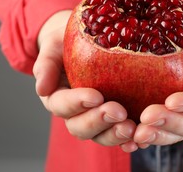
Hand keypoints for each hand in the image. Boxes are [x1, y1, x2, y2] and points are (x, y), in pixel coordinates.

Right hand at [33, 10, 137, 151]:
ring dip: (115, 134)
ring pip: (100, 135)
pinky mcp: (114, 120)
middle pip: (80, 127)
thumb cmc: (67, 42)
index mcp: (57, 97)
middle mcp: (75, 113)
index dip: (77, 103)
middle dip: (99, 121)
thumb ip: (47, 64)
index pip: (62, 105)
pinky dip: (129, 141)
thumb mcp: (54, 45)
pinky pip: (120, 135)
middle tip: (118, 112)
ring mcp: (95, 118)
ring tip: (131, 128)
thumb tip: (41, 89)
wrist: (85, 42)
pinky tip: (140, 139)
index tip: (95, 96)